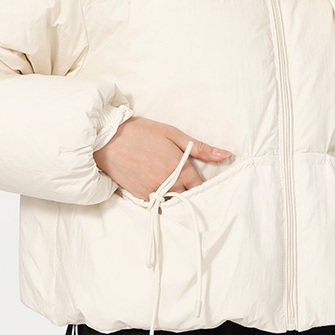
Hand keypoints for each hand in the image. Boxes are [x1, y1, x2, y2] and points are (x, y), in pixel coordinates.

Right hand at [93, 116, 231, 200]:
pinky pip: (157, 202)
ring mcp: (153, 191)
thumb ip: (201, 148)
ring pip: (173, 201)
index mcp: (179, 167)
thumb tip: (226, 155)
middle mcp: (168, 183)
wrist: (108, 139)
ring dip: (176, 194)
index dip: (202, 184)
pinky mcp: (140, 196)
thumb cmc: (142, 132)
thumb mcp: (173, 134)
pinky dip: (160, 196)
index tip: (199, 179)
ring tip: (170, 180)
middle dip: (189, 189)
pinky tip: (156, 182)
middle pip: (188, 195)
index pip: (200, 186)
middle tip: (185, 178)